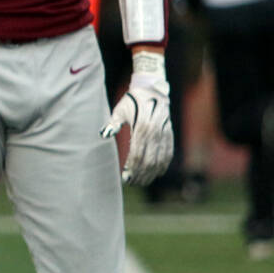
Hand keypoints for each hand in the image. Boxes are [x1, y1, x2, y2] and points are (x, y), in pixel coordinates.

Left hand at [100, 55, 173, 185]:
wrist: (152, 90)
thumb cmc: (132, 101)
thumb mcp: (120, 110)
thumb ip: (113, 123)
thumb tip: (103, 134)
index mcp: (142, 127)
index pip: (137, 153)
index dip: (132, 167)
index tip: (125, 176)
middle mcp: (155, 132)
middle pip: (149, 160)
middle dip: (140, 174)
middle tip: (132, 182)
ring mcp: (164, 134)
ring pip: (159, 159)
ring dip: (151, 173)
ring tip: (141, 181)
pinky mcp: (170, 134)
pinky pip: (168, 153)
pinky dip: (163, 165)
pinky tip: (156, 174)